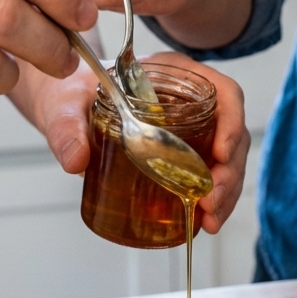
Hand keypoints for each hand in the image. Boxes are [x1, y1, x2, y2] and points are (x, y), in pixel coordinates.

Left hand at [13, 50, 250, 233]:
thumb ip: (67, 128)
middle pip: (232, 133)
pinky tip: (203, 222)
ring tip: (210, 221)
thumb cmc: (70, 94)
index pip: (224, 92)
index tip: (221, 154)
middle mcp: (191, 101)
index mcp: (175, 75)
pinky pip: (209, 176)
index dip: (232, 122)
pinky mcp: (183, 156)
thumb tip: (76, 160)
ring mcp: (191, 129)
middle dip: (229, 172)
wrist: (64, 106)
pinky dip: (210, 200)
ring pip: (226, 160)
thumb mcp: (65, 105)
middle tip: (210, 203)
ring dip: (224, 192)